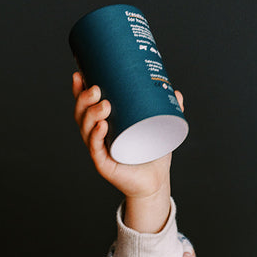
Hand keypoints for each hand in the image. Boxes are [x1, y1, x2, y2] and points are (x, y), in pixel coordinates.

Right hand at [72, 71, 177, 231]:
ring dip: (92, 115)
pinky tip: (102, 127)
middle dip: (85, 100)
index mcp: (104, 125)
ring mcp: (100, 151)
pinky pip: (96, 150)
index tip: (80, 74)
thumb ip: (167, 111)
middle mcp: (97, 137)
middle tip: (97, 89)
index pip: (86, 105)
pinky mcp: (105, 165)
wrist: (155, 182)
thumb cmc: (152, 155)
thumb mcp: (159, 129)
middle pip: (82, 115)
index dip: (80, 91)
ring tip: (105, 105)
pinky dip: (97, 137)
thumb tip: (177, 93)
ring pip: (87, 130)